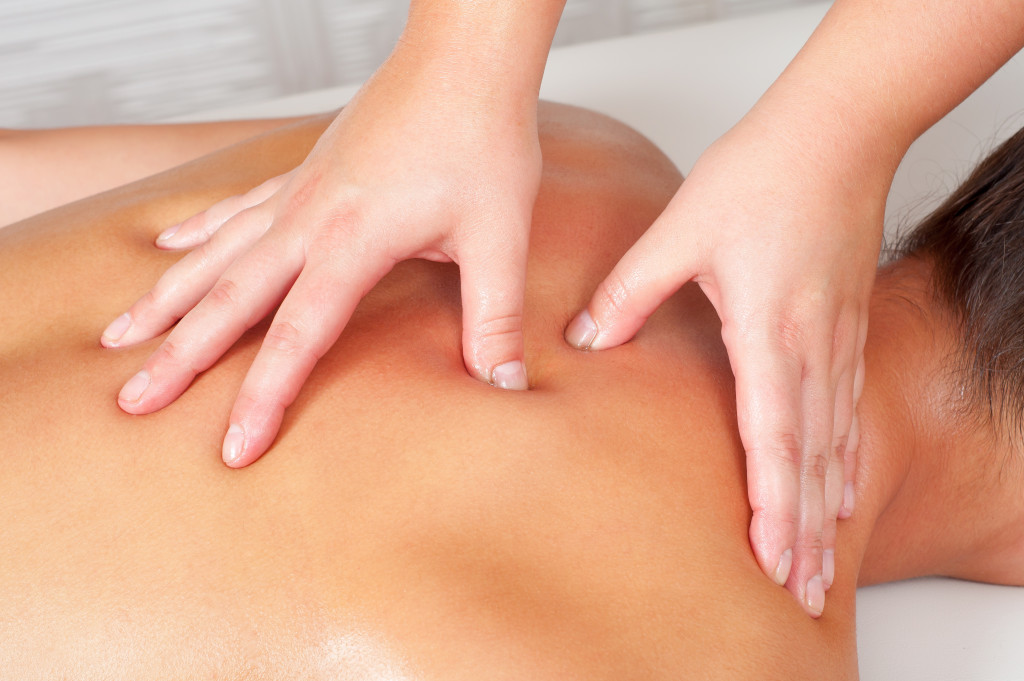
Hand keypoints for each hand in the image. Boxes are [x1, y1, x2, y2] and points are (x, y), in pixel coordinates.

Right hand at [100, 44, 541, 467]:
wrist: (464, 57)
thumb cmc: (482, 137)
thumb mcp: (499, 235)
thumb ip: (496, 317)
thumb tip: (504, 386)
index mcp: (353, 239)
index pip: (298, 335)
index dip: (264, 396)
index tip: (234, 449)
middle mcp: (310, 217)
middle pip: (229, 297)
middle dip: (179, 356)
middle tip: (134, 402)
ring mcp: (299, 190)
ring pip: (217, 252)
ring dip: (168, 297)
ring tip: (123, 336)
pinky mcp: (305, 171)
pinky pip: (236, 207)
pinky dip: (199, 232)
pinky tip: (171, 245)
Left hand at [564, 111, 882, 616]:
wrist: (835, 130)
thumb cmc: (763, 174)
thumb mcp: (679, 232)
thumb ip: (628, 293)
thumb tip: (585, 340)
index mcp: (770, 334)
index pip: (773, 441)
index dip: (773, 508)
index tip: (772, 561)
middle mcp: (812, 349)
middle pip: (812, 460)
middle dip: (806, 532)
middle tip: (802, 589)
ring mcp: (837, 340)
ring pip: (835, 441)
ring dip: (827, 504)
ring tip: (823, 556)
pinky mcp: (846, 324)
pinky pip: (849, 406)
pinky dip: (846, 455)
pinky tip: (843, 481)